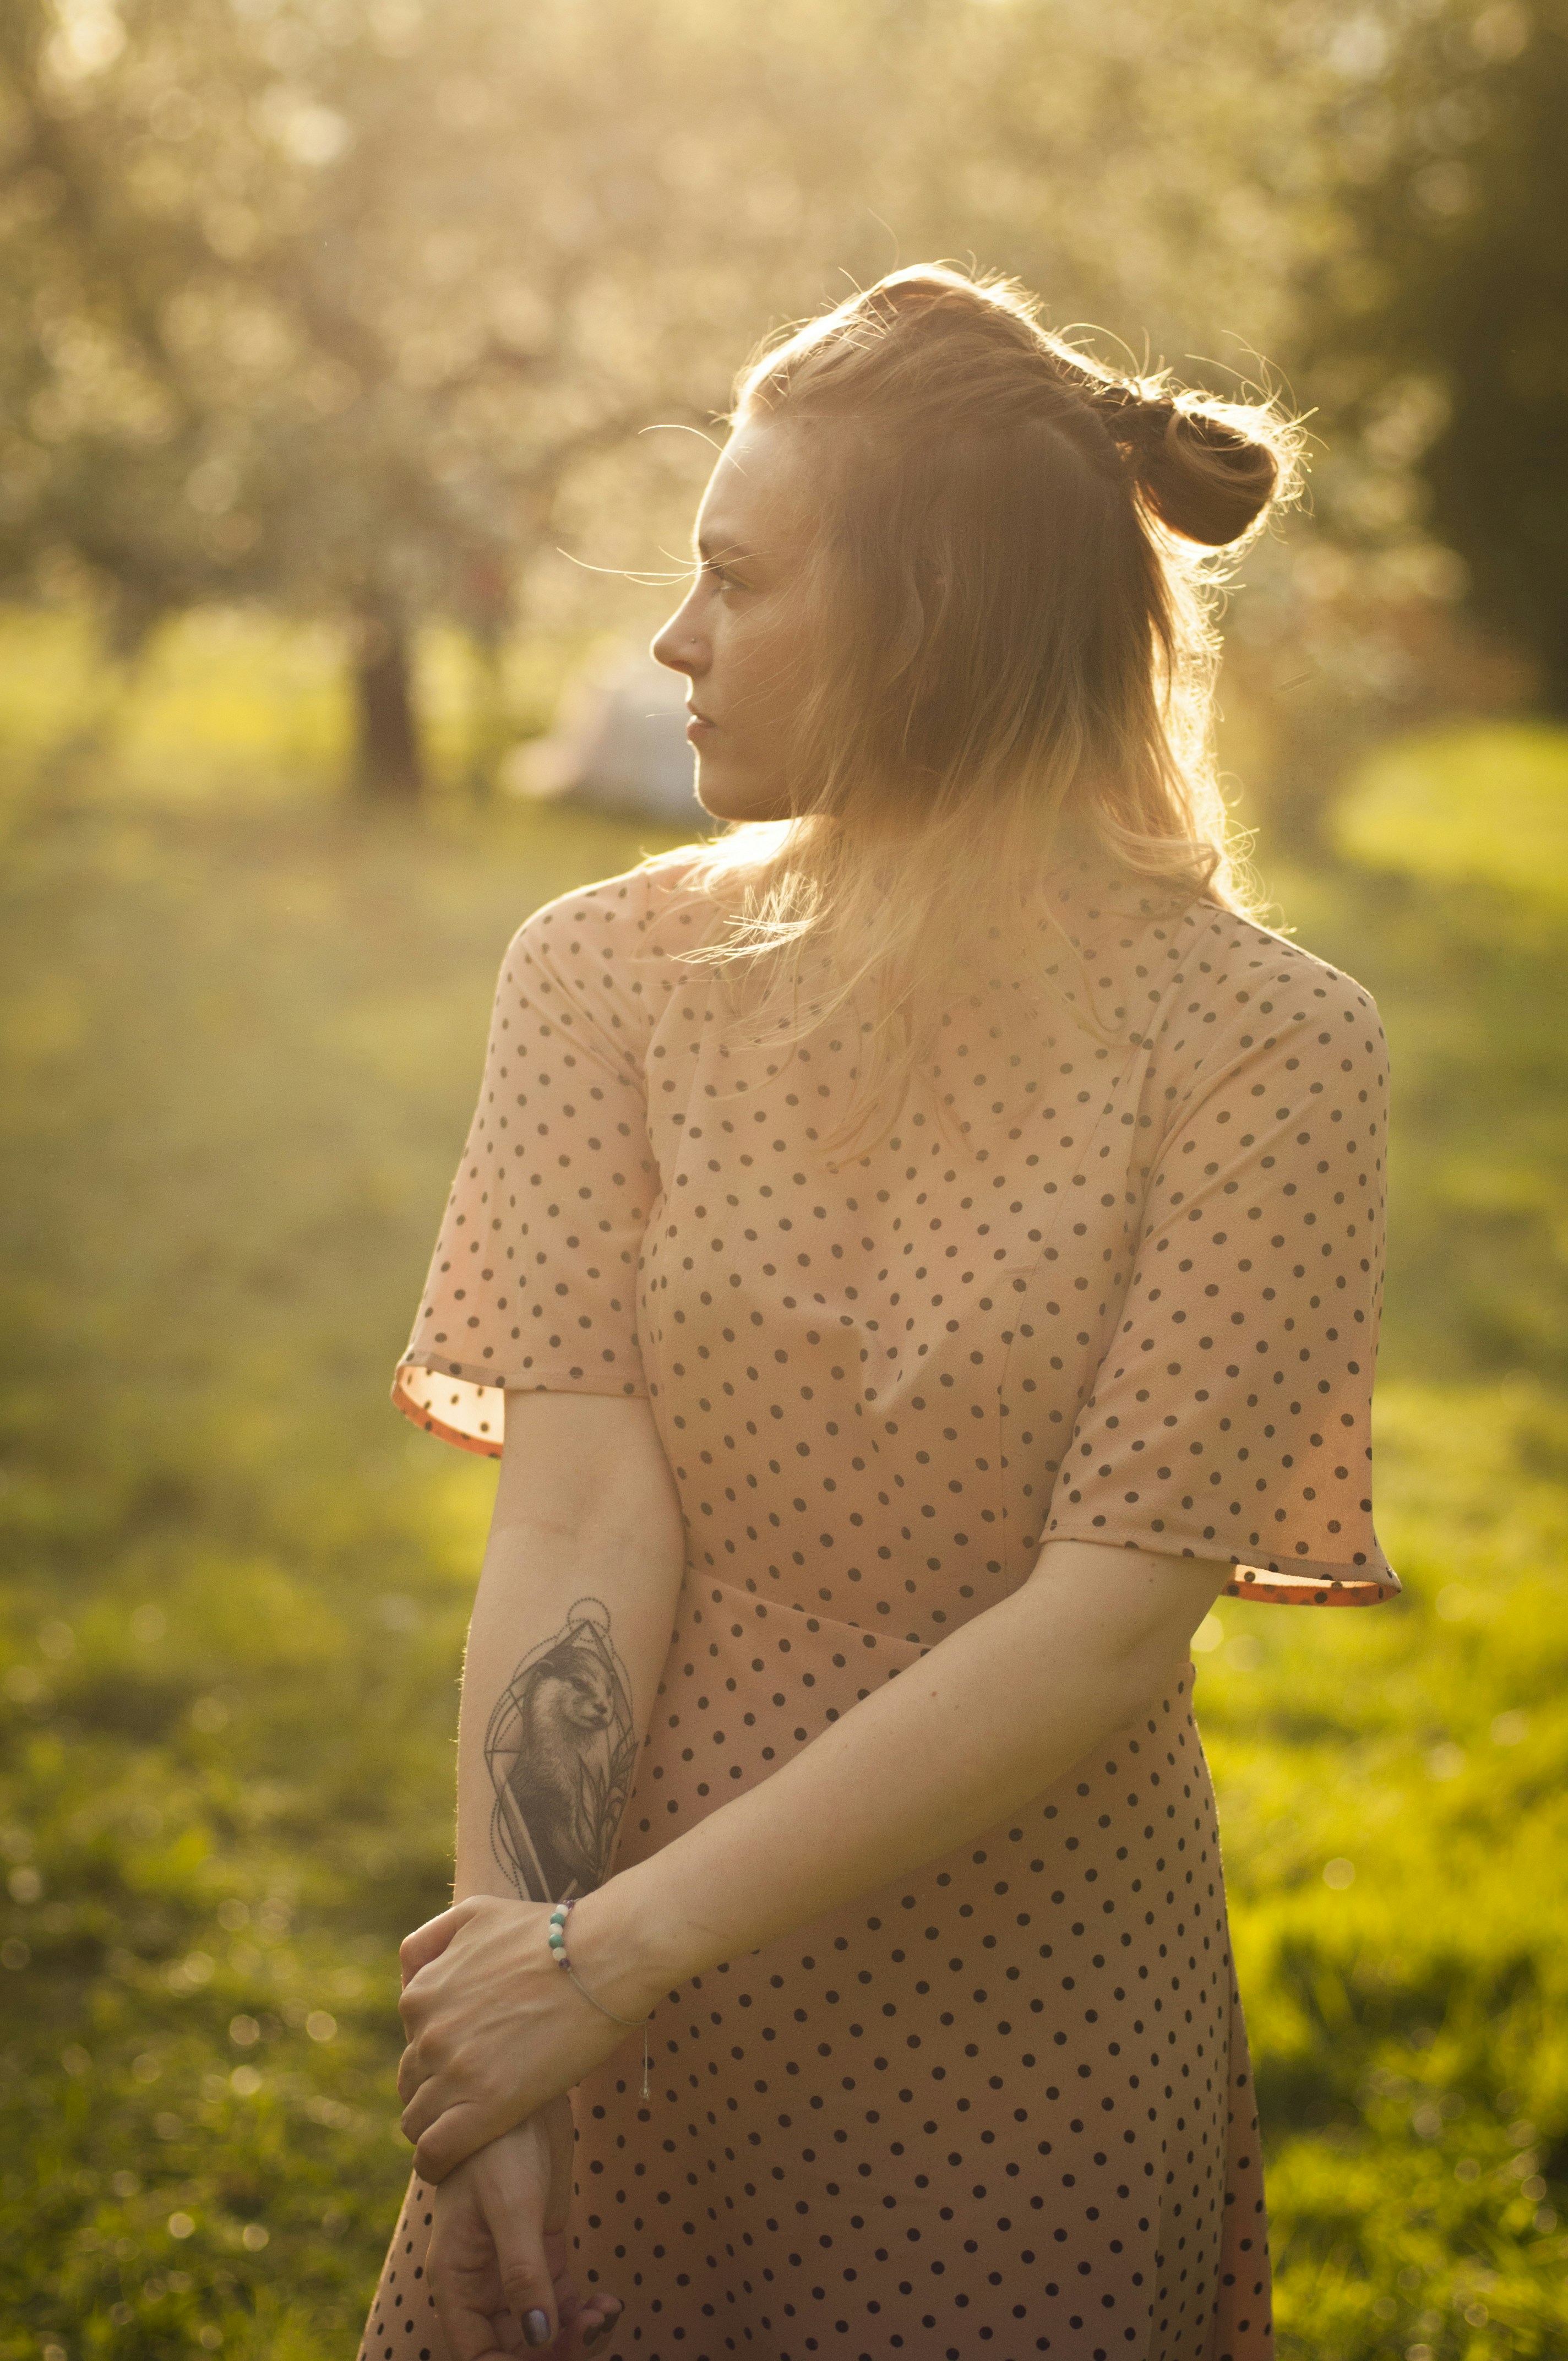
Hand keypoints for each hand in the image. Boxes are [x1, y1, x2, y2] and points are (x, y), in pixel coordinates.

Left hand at [398, 1891, 657, 2182]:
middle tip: (479, 2093)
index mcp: (421, 1993)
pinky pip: (435, 2153)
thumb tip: (409, 1973)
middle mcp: (428, 2032)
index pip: (411, 2044)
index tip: (470, 2062)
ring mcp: (454, 2071)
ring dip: (440, 2127)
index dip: (439, 2057)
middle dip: (438, 2091)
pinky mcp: (484, 2108)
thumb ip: (433, 1940)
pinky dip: (439, 2163)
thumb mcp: (477, 1914)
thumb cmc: (554, 1933)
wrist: (606, 1955)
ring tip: (475, 2126)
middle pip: (412, 2083)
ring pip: (418, 2121)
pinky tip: (458, 2160)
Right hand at [429, 2099, 623, 2356]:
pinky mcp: (541, 2252)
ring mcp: (512, 2270)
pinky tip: (608, 2303)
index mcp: (457, 2280)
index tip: (553, 2360)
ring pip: (540, 2332)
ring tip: (607, 2313)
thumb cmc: (498, 2143)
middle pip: (512, 2349)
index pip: (476, 2353)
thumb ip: (522, 2273)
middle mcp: (480, 2284)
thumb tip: (538, 2338)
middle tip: (595, 2330)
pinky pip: (560, 2304)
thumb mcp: (512, 2205)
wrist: (519, 2091)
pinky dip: (583, 2314)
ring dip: (574, 2337)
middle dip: (554, 2353)